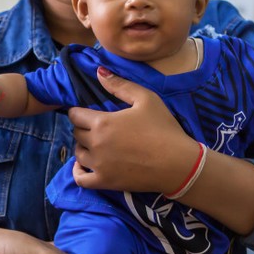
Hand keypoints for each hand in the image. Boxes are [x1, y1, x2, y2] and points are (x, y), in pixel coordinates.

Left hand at [66, 67, 193, 192]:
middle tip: (95, 127)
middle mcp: (95, 143)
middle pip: (76, 133)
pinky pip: (80, 179)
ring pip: (78, 153)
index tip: (86, 112)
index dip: (78, 112)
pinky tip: (84, 166)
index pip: (75, 115)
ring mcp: (98, 165)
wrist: (177, 163)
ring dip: (82, 147)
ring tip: (94, 144)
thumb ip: (120, 85)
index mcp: (102, 122)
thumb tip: (99, 72)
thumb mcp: (146, 99)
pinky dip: (78, 172)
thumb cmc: (163, 128)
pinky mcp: (105, 181)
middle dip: (83, 128)